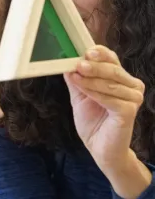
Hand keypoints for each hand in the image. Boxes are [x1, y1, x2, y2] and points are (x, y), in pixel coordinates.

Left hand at [64, 45, 144, 172]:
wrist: (99, 147)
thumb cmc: (92, 120)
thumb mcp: (79, 95)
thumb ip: (75, 79)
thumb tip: (66, 61)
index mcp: (119, 78)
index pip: (111, 58)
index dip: (99, 53)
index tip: (85, 51)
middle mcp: (130, 85)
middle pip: (113, 69)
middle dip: (94, 65)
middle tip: (79, 63)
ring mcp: (132, 98)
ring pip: (111, 83)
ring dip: (91, 79)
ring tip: (76, 76)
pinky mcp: (129, 111)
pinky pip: (111, 99)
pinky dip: (95, 93)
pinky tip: (84, 91)